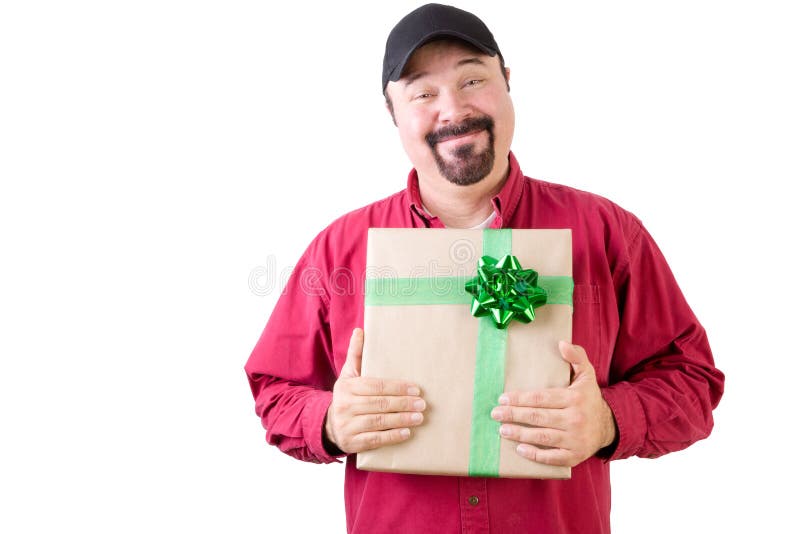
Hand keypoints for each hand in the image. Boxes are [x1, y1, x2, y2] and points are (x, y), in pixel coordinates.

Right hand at [324, 328, 425, 453]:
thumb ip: (356, 354)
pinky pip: (375, 439)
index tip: (416, 389)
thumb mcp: (348, 375)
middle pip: (379, 403)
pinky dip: (392, 436)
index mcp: (346, 387)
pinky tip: (407, 433)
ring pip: (378, 421)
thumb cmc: (346, 396)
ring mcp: (347, 425)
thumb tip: (360, 330)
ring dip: (401, 419)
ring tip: (419, 417)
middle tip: (422, 404)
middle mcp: (345, 405)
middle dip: (403, 403)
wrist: (329, 426)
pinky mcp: (352, 443)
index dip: (397, 387)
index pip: (375, 386)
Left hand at [490, 341, 616, 466]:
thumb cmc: (589, 398)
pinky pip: (552, 457)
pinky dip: (535, 455)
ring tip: (502, 430)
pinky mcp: (574, 455)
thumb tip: (562, 343)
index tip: (503, 398)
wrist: (608, 426)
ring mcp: (575, 439)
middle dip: (514, 415)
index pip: (541, 398)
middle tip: (495, 414)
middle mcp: (575, 418)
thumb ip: (576, 356)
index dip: (520, 398)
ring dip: (520, 433)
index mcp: (574, 398)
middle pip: (538, 417)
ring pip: (542, 436)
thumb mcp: (587, 374)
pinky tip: (520, 449)